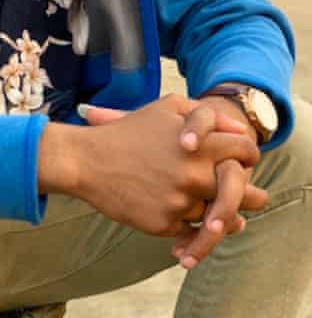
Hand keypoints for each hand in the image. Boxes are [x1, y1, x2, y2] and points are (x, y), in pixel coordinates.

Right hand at [38, 94, 259, 239]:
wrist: (87, 160)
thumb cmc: (128, 131)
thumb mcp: (167, 108)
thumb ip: (206, 115)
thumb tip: (238, 132)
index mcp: (200, 145)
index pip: (246, 153)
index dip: (249, 156)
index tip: (244, 162)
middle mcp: (195, 175)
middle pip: (243, 193)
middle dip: (252, 195)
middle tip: (253, 197)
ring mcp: (180, 202)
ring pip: (218, 217)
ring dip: (221, 215)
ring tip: (219, 213)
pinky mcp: (164, 224)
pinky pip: (190, 232)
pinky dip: (192, 229)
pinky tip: (187, 220)